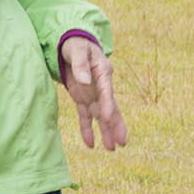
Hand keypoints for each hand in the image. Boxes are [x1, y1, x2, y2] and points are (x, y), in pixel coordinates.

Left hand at [61, 35, 127, 150]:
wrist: (71, 45)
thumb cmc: (76, 45)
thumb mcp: (76, 50)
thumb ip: (80, 63)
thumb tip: (84, 80)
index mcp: (103, 72)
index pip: (106, 91)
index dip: (107, 104)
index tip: (106, 117)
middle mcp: (101, 86)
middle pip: (110, 108)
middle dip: (115, 125)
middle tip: (122, 142)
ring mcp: (93, 94)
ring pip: (101, 116)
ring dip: (105, 131)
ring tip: (112, 149)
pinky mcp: (82, 98)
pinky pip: (85, 116)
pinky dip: (87, 129)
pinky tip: (90, 144)